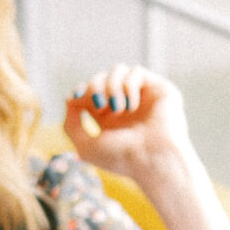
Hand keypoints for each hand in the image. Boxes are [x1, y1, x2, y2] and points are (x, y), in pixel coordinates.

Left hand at [64, 70, 190, 183]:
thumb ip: (71, 125)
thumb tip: (69, 99)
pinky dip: (128, 86)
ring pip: (118, 70)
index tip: (77, 97)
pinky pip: (136, 72)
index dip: (81, 90)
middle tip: (99, 105)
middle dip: (94, 87)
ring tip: (118, 108)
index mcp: (110, 120)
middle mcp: (127, 107)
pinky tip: (131, 107)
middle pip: (101, 78)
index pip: (90, 93)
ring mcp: (143, 97)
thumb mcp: (86, 147)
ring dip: (111, 86)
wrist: (153, 159)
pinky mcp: (159, 89)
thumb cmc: (122, 158)